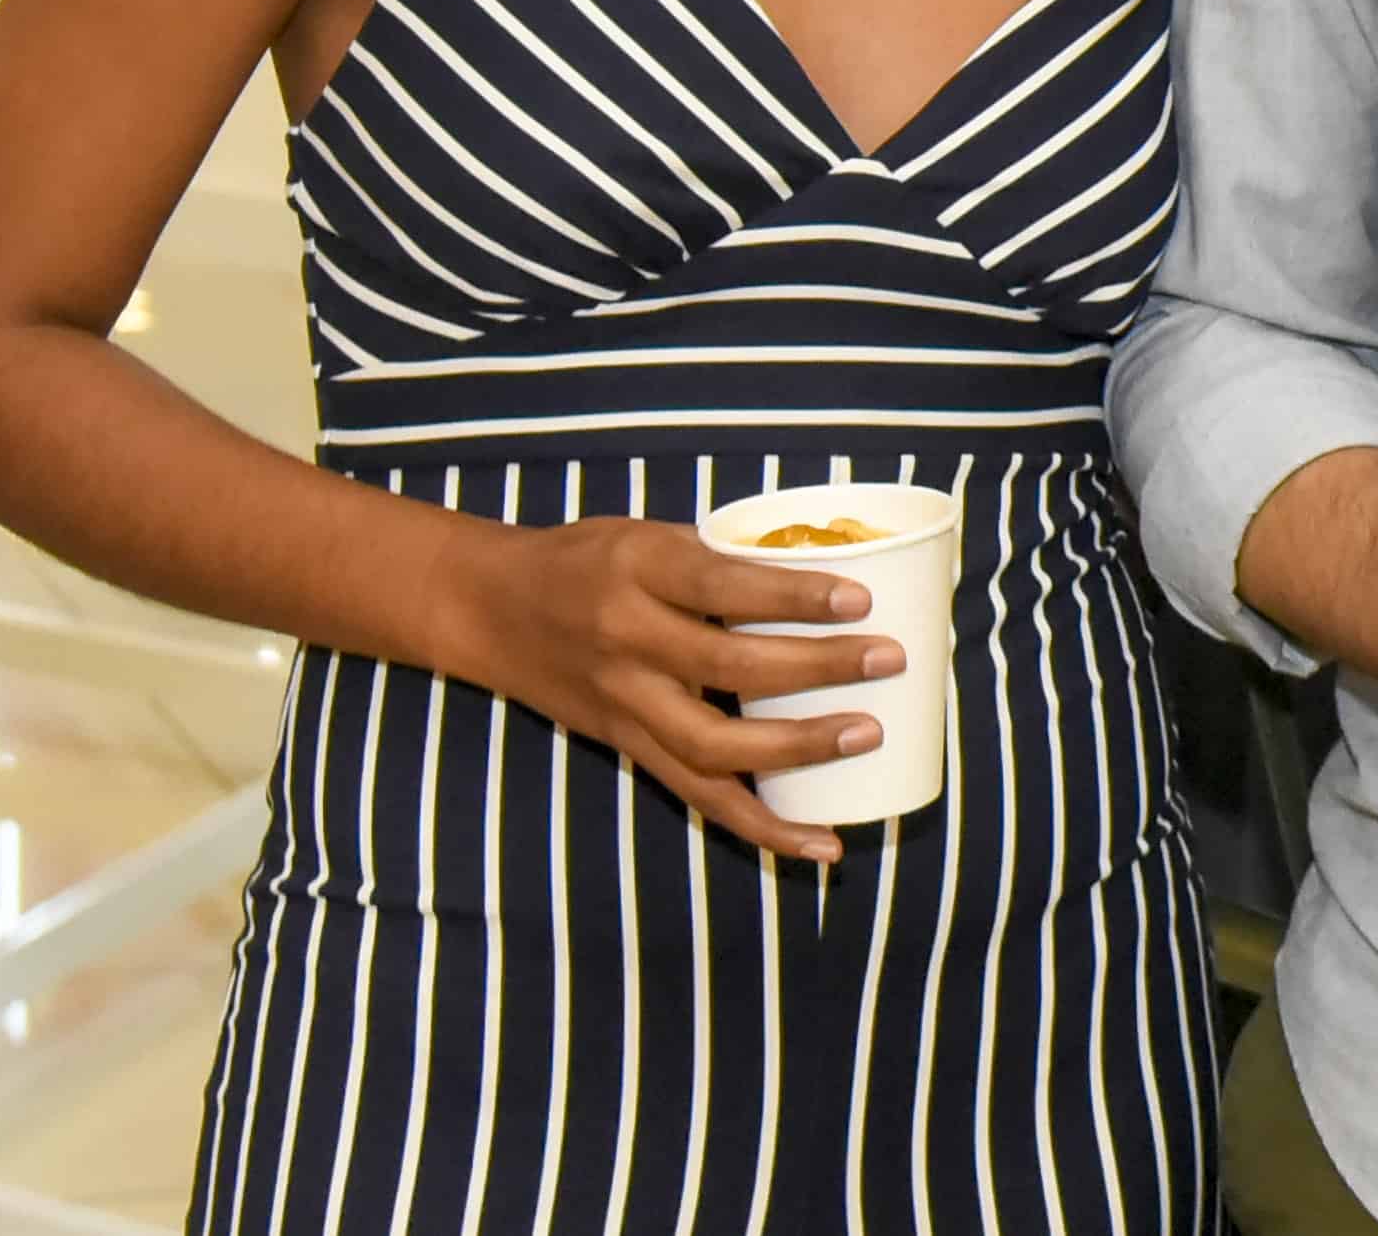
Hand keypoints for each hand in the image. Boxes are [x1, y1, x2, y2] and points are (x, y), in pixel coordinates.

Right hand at [440, 516, 909, 867]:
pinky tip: (822, 843)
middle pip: (727, 667)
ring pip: (713, 746)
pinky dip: (763, 829)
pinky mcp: (628, 749)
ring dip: (798, 748)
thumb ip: (718, 559)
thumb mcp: (645, 534)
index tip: (861, 599)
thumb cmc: (587, 560)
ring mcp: (625, 704)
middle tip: (888, 659)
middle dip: (816, 667)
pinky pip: (699, 798)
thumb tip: (830, 572)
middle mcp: (626, 640)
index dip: (790, 596)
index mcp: (637, 570)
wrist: (489, 610)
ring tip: (867, 735)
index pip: (720, 584)